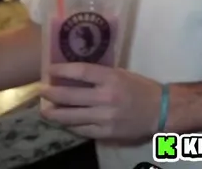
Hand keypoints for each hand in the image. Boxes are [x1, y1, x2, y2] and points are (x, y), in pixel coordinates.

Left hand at [39, 62, 161, 140]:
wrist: (160, 111)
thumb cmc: (141, 88)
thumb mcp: (121, 74)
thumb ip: (99, 75)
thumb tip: (73, 74)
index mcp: (112, 78)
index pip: (81, 71)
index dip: (62, 70)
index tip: (49, 70)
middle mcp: (106, 97)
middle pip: (70, 95)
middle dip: (51, 93)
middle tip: (41, 91)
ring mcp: (105, 117)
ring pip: (71, 117)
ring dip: (55, 113)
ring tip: (45, 110)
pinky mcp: (106, 133)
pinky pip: (82, 130)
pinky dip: (70, 126)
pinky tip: (64, 123)